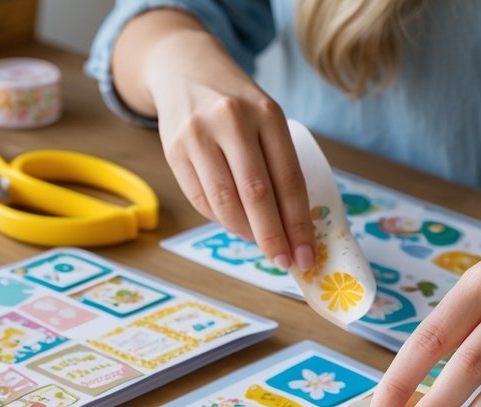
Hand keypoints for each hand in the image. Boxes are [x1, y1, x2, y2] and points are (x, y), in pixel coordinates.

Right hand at [113, 12, 316, 270]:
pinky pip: (200, 199)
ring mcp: (199, 135)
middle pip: (257, 195)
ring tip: (258, 242)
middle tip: (285, 262)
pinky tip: (233, 223)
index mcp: (267, 114)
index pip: (289, 179)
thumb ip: (278, 162)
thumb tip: (291, 227)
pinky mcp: (174, 149)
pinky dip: (220, 219)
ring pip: (225, 202)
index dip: (299, 223)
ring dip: (245, 232)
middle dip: (273, 237)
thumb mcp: (266, 118)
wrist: (186, 70)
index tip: (307, 254)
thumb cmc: (237, 105)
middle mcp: (233, 122)